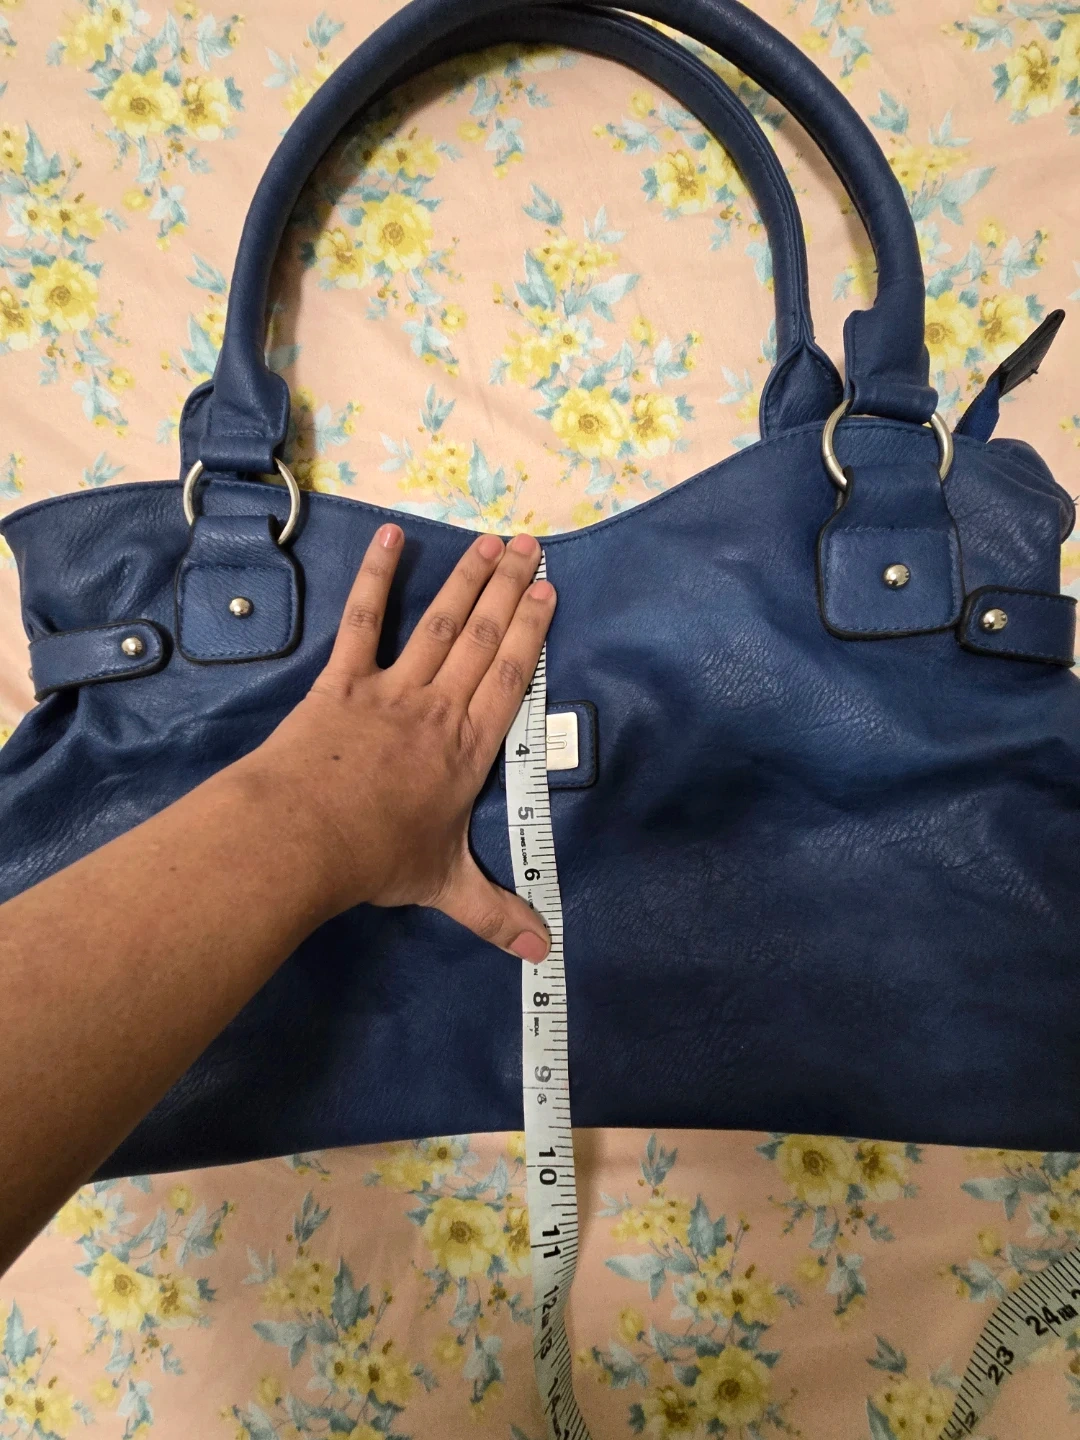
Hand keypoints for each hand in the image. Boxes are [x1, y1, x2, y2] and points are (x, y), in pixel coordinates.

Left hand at [234, 523, 556, 961]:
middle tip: (530, 546)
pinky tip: (390, 537)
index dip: (532, 631)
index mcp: (469, 748)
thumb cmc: (375, 860)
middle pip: (484, 638)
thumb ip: (497, 914)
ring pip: (439, 622)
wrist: (300, 839)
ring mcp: (391, 688)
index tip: (549, 592)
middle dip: (510, 589)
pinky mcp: (343, 679)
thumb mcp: (445, 888)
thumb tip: (543, 956)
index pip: (511, 678)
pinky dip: (376, 576)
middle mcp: (439, 707)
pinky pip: (363, 619)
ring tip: (490, 539)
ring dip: (467, 578)